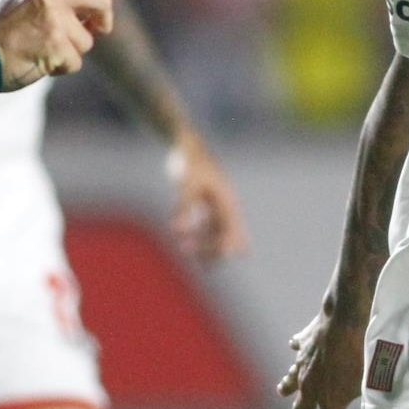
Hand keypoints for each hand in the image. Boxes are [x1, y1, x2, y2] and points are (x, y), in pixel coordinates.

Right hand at [0, 0, 113, 90]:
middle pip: (100, 0)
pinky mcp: (54, 43)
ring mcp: (52, 18)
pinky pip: (75, 62)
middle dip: (105, 19)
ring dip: (72, 52)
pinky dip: (62, 68)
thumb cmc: (5, 34)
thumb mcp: (26, 0)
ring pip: (87, 40)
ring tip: (45, 51)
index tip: (97, 17)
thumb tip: (96, 12)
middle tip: (99, 31)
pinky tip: (41, 62)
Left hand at [167, 136, 248, 262]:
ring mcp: (219, 202)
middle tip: (200, 263)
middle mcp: (227, 203)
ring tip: (188, 252)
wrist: (188, 144)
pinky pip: (210, 223)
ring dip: (206, 244)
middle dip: (215, 250)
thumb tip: (177, 231)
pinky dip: (200, 233)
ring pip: (218, 230)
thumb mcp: (186, 186)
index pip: (231, 231)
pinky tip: (186, 240)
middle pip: (228, 235)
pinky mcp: (210, 200)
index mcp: (226, 201)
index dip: (224, 248)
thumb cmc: (189, 163)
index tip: (214, 260)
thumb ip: (183, 209)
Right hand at [276, 304, 367, 408]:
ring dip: (287, 387)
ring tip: (281, 392)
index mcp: (330, 400)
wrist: (349, 314)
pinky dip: (298, 349)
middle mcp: (312, 385)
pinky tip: (294, 347)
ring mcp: (306, 361)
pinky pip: (300, 347)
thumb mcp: (377, 383)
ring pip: (293, 379)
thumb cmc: (368, 351)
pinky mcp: (308, 340)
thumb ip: (375, 401)